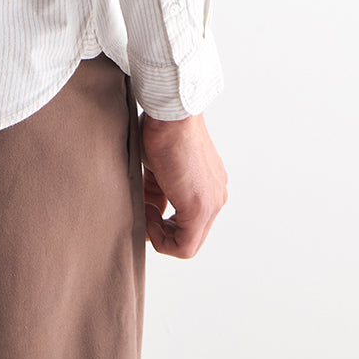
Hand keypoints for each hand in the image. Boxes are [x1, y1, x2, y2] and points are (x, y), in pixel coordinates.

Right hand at [138, 111, 226, 258]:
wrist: (169, 113)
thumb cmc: (161, 128)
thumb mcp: (158, 166)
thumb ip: (158, 192)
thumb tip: (149, 212)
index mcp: (209, 183)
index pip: (189, 219)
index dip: (164, 224)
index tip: (145, 209)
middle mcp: (216, 196)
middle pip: (190, 234)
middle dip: (162, 230)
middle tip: (143, 214)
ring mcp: (212, 203)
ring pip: (189, 243)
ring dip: (161, 235)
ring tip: (144, 211)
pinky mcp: (200, 207)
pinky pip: (184, 245)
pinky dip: (161, 239)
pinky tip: (147, 213)